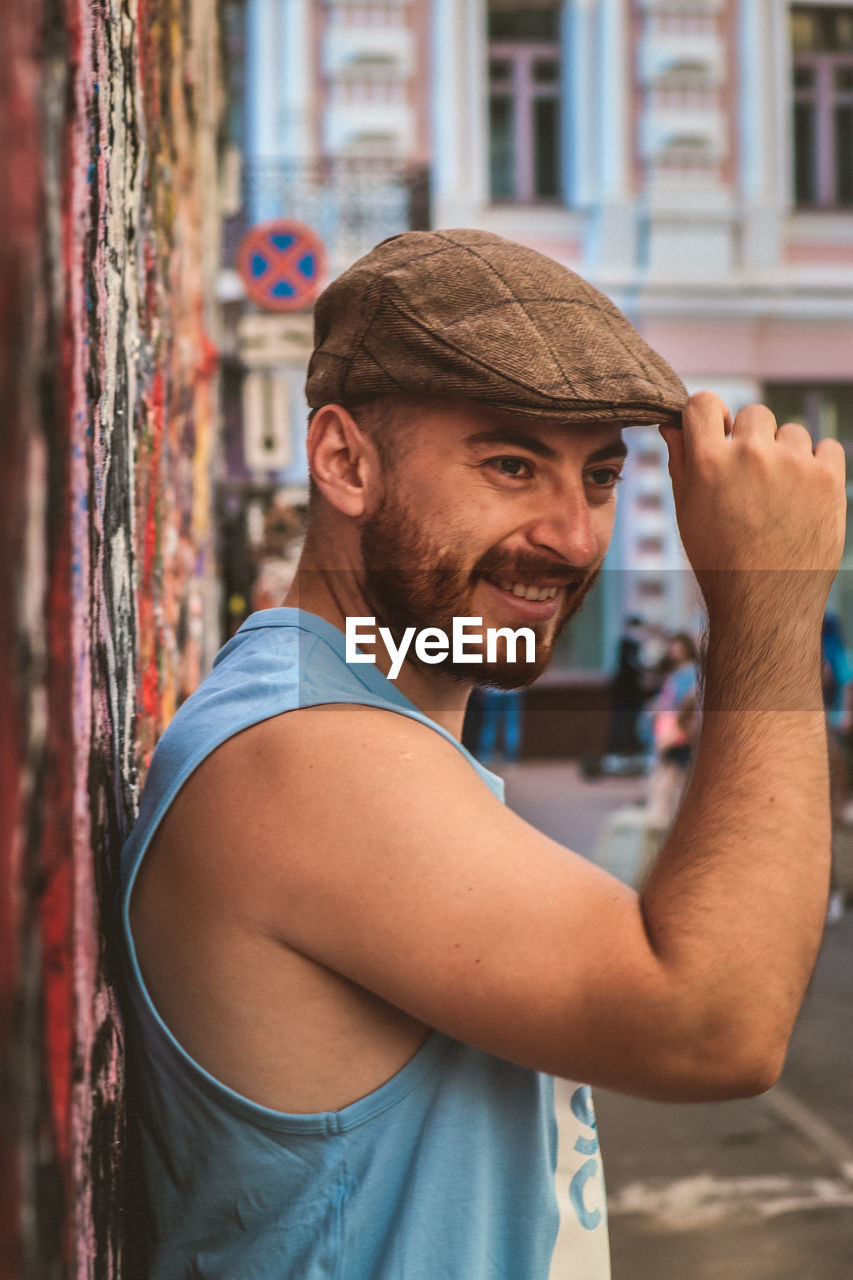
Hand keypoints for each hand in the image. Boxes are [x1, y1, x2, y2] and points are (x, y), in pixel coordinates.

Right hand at [660, 392, 845, 625]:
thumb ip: (681, 461)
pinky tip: (804, 496)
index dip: (709, 416)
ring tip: (779, 496)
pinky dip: (818, 466)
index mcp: (709, 462)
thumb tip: (673, 425)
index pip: (703, 403)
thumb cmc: (720, 559)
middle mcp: (751, 455)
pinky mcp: (828, 478)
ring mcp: (793, 464)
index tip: (716, 433)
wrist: (766, 600)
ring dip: (787, 454)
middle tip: (751, 479)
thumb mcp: (687, 511)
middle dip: (752, 439)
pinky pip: (827, 448)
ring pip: (792, 432)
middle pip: (754, 414)